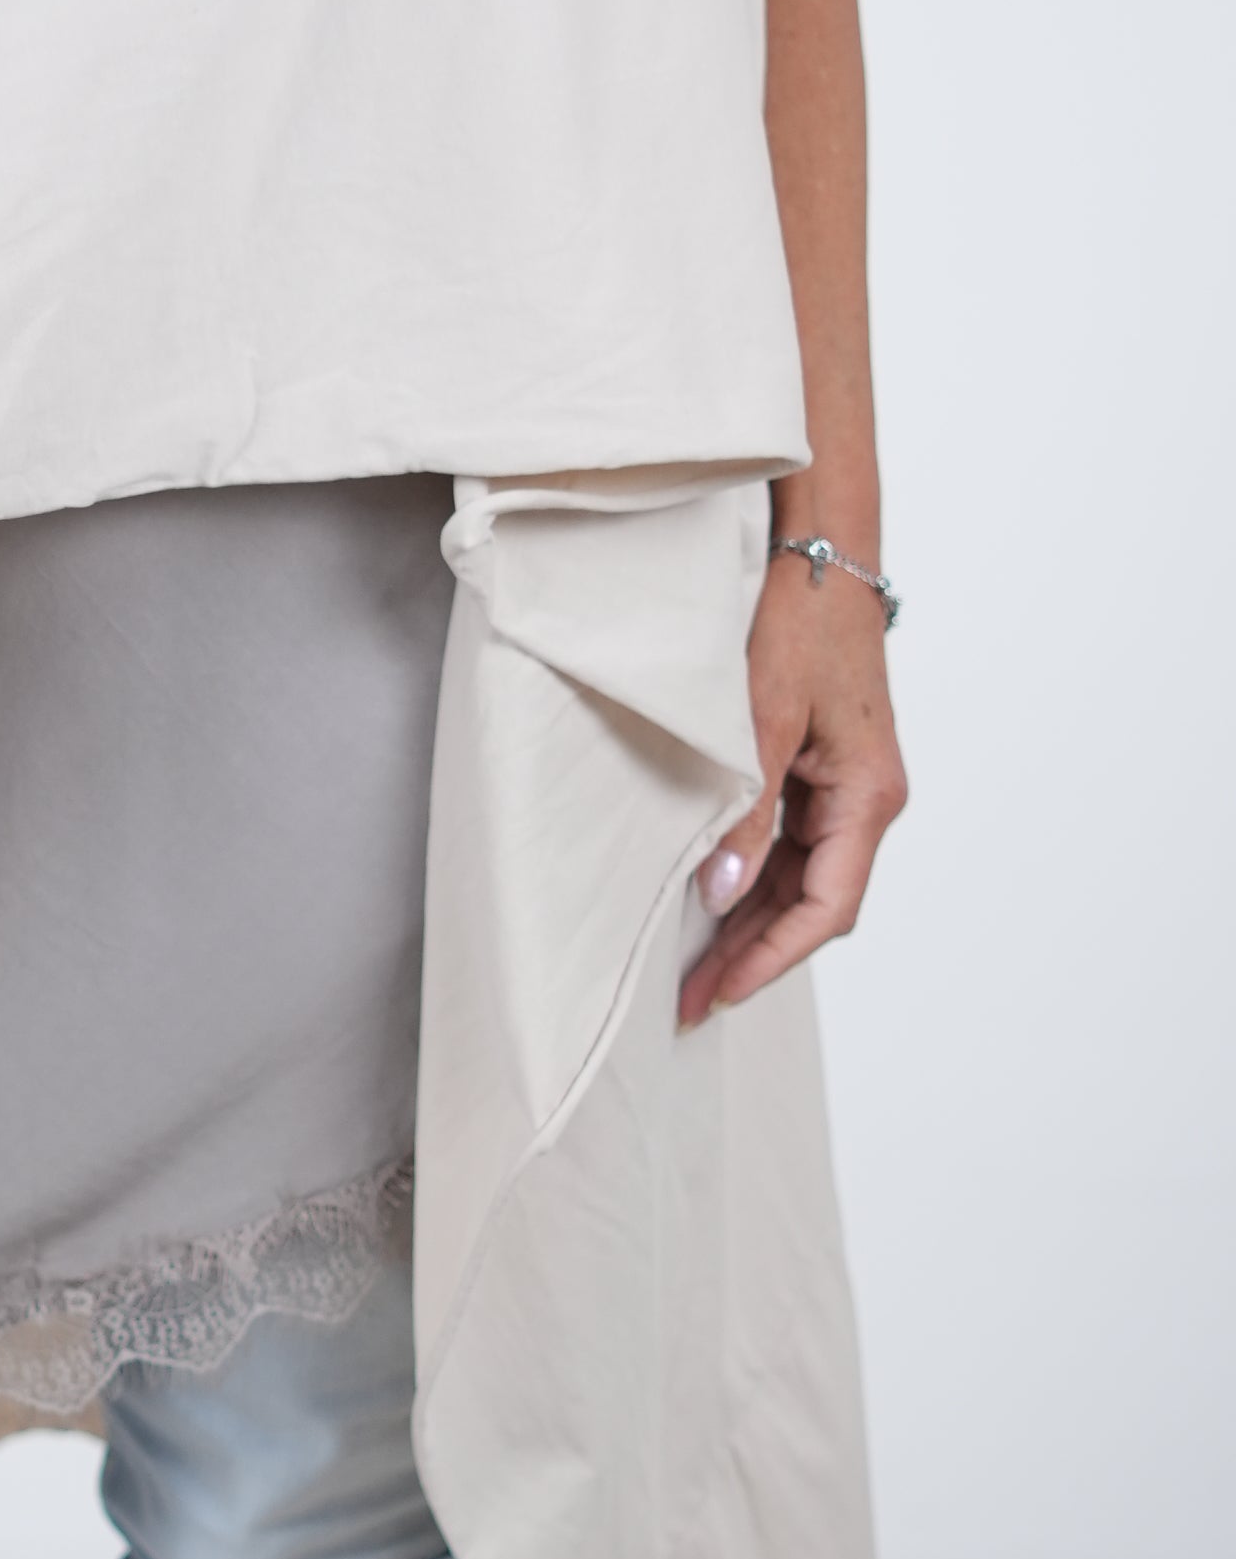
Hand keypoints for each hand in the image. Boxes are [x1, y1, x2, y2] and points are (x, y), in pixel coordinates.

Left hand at [678, 543, 907, 1027]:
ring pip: (800, 879)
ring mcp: (846, 787)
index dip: (771, 959)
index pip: (826, 908)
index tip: (719, 994)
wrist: (820, 558)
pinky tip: (711, 899)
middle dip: (753, 955)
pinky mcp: (823, 770)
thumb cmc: (801, 625)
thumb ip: (745, 814)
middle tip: (689, 1000)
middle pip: (812, 904)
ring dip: (750, 922)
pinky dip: (753, 876)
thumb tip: (720, 894)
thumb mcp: (762, 721)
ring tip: (693, 965)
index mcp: (868, 796)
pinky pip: (792, 844)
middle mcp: (866, 800)